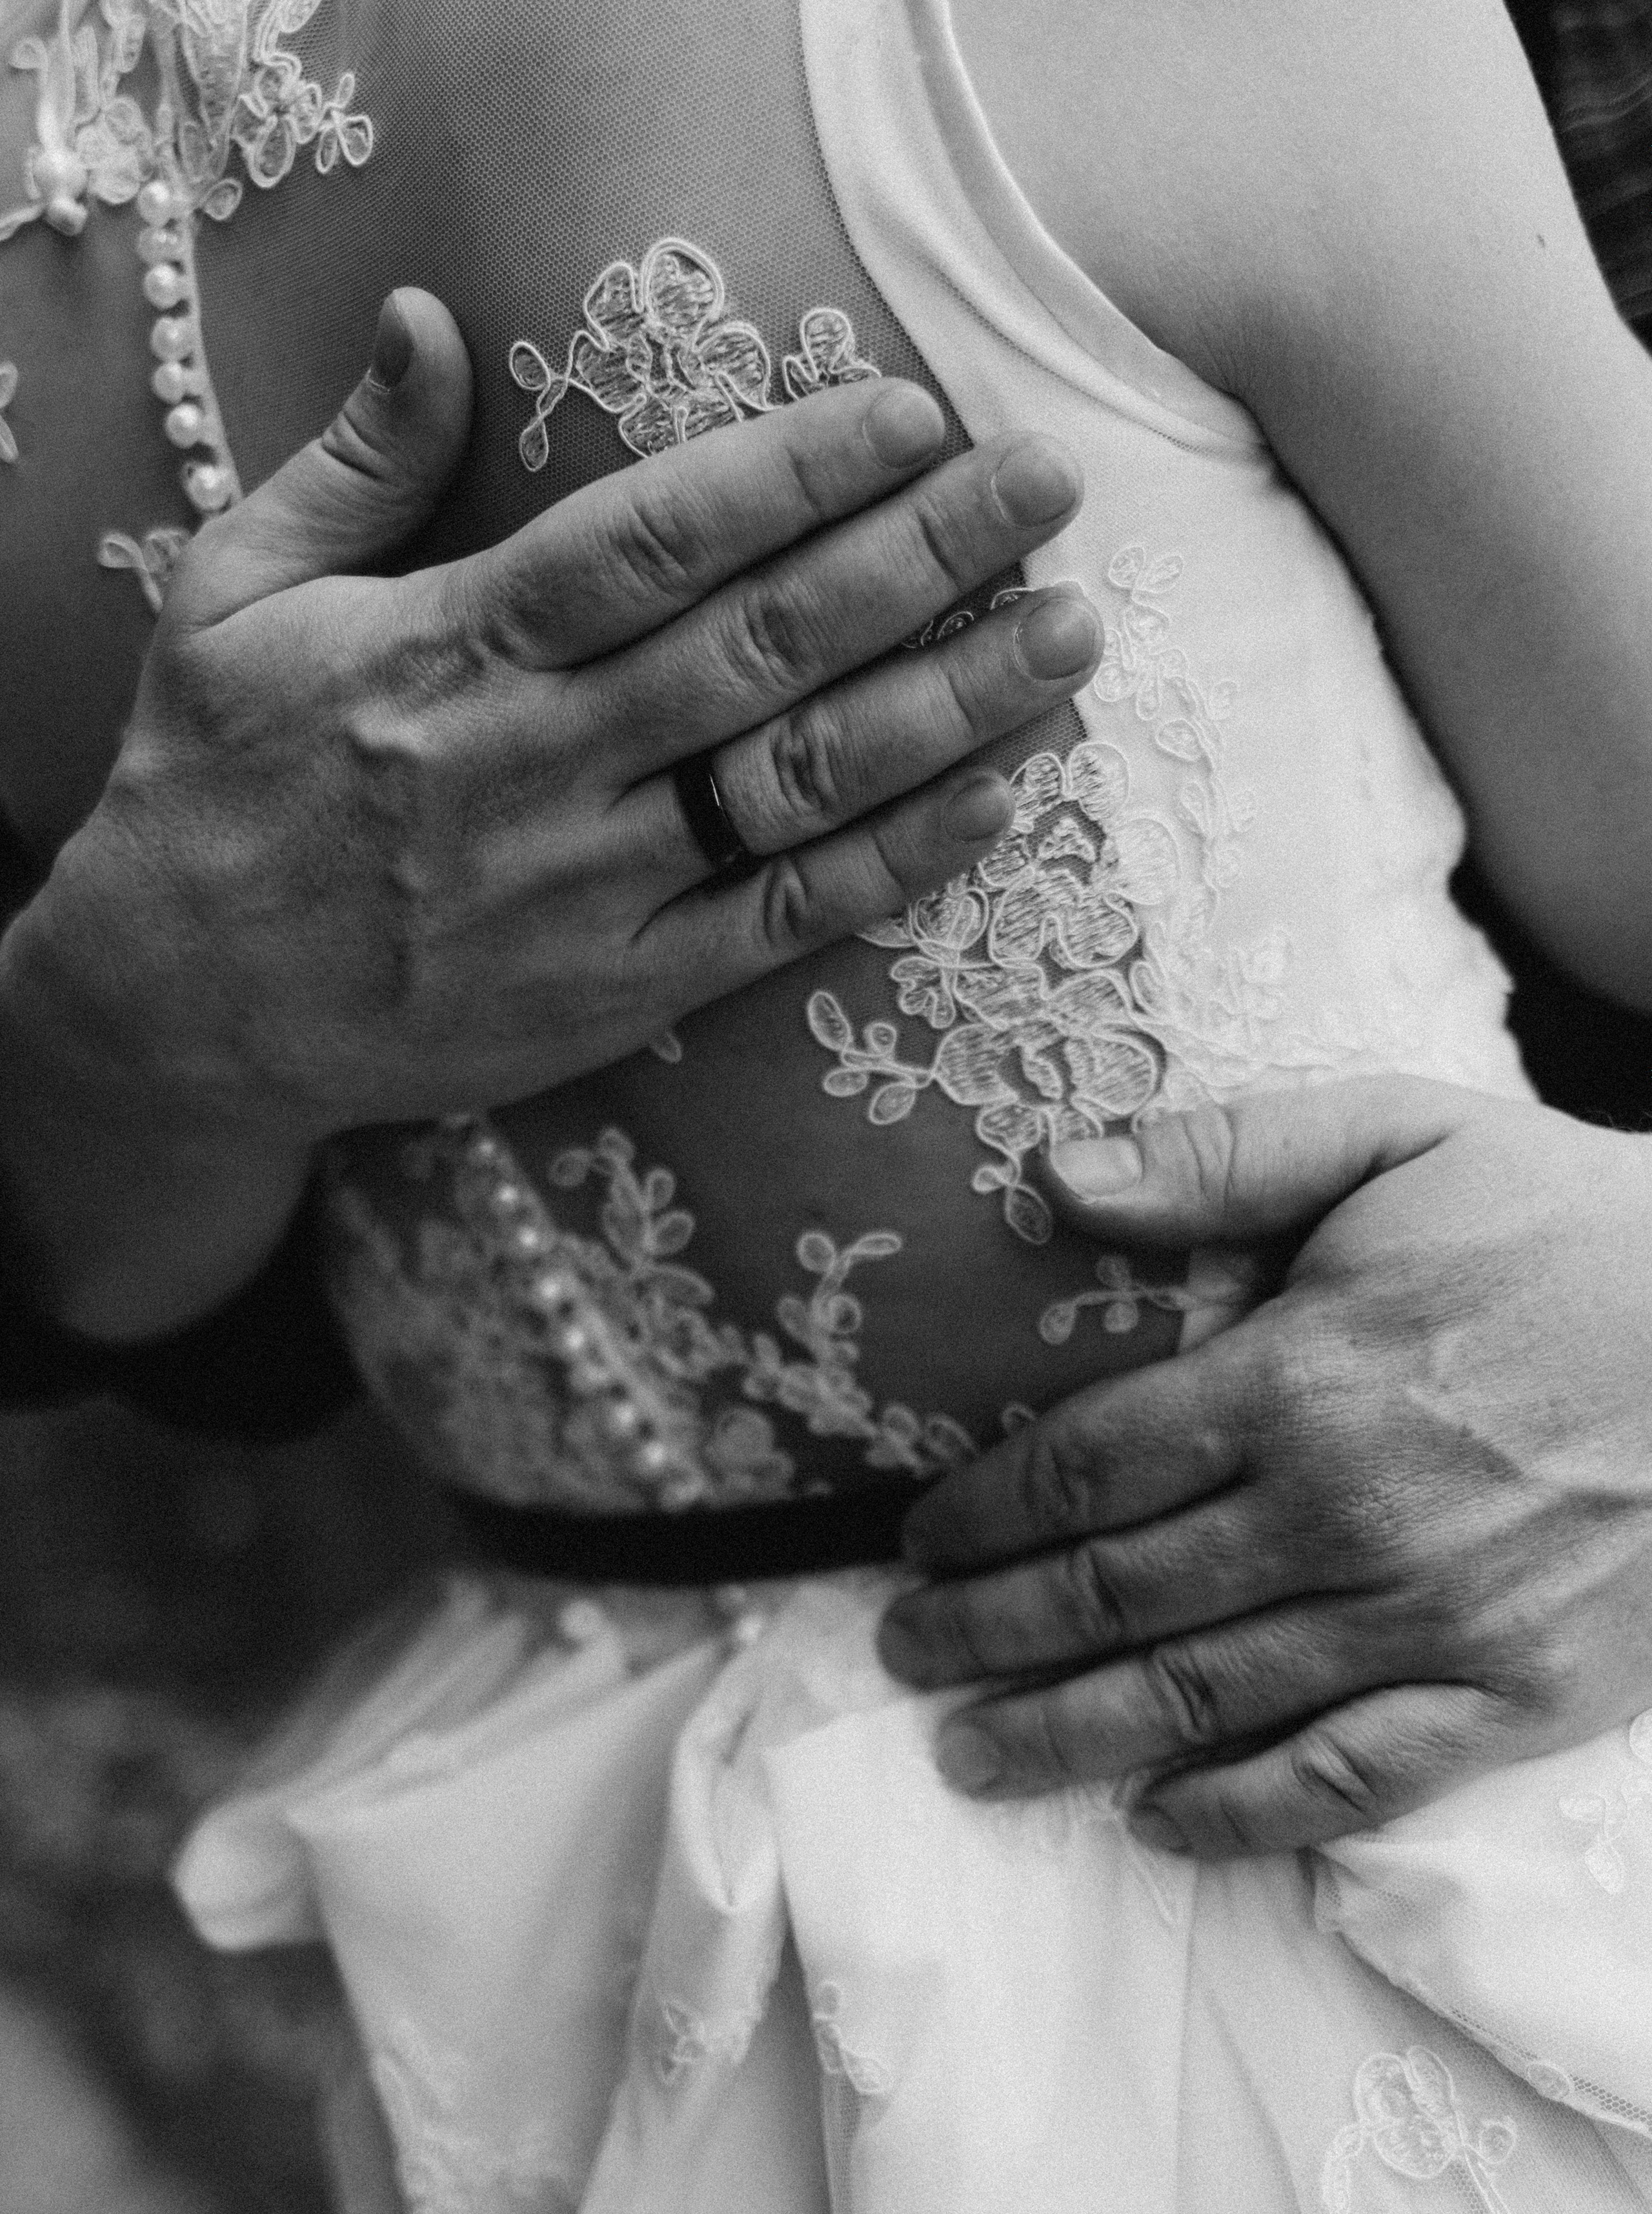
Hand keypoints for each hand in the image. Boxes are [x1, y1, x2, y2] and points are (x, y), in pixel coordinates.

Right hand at [0, 289, 1098, 1334]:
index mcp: (450, 647)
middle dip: (920, 561)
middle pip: (763, 647)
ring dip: (951, 707)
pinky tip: (997, 799)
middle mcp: (535, 764)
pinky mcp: (618, 992)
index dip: (797, 474)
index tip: (913, 418)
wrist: (176, 1014)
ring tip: (1070, 637)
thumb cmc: (208, 785)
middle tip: (1048, 490)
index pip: (654, 540)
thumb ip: (350, 464)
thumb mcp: (226, 595)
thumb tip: (430, 317)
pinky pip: (781, 922)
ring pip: (800, 784)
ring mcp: (587, 889)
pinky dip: (895, 865)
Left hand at [880, 1077, 1651, 1852]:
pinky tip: (1160, 1819)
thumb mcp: (1398, 1129)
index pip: (1083, 1468)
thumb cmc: (1564, 1222)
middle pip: (1117, 1594)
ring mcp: (1435, 1618)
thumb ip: (1221, 1154)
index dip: (978, 1517)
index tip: (913, 1542)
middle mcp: (1347, 1510)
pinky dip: (1246, 1813)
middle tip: (904, 1658)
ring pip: (1206, 1699)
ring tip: (973, 1756)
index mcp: (1302, 1374)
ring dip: (1068, 1736)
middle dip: (988, 1635)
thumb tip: (1052, 1175)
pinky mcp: (1518, 1694)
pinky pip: (1354, 1780)